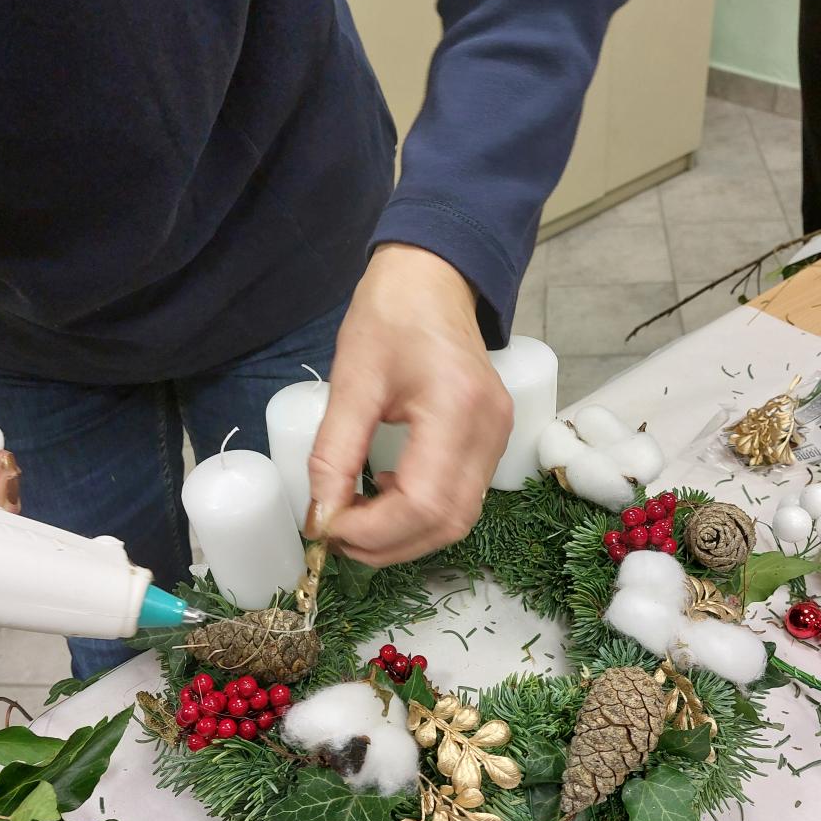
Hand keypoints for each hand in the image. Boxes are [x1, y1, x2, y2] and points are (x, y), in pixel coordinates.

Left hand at [308, 244, 511, 565]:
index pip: (423, 504)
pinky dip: (421, 514)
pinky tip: (386, 493)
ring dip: (404, 534)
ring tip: (356, 518)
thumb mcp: (351, 379)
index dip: (374, 530)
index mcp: (457, 410)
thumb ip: (333, 453)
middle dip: (388, 543)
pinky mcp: (493, 440)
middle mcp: (490, 432)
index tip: (327, 525)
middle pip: (447, 523)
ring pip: (457, 519)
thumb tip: (321, 516)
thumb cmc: (390, 315)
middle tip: (336, 532)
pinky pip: (462, 498)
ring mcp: (498, 437)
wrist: (432, 278)